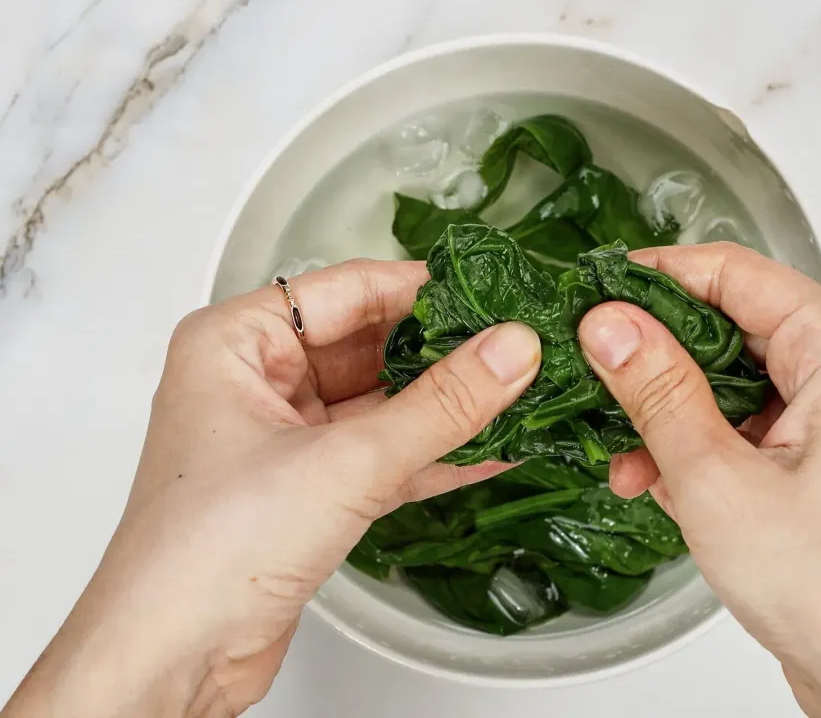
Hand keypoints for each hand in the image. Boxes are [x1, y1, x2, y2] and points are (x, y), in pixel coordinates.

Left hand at [2, 260, 539, 717]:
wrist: (171, 660)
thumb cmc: (208, 551)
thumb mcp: (344, 463)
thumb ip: (438, 406)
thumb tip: (511, 348)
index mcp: (235, 343)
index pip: (345, 289)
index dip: (423, 290)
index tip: (493, 293)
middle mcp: (256, 383)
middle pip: (369, 347)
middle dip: (444, 354)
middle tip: (520, 347)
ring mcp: (284, 440)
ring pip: (382, 406)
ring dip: (446, 409)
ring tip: (521, 393)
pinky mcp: (308, 492)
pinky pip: (383, 456)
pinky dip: (433, 456)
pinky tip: (491, 449)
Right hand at [577, 243, 820, 717]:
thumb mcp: (716, 477)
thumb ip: (657, 389)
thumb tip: (608, 321)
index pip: (731, 271)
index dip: (654, 277)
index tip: (590, 293)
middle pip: (726, 324)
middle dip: (653, 360)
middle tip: (589, 373)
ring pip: (724, 379)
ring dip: (666, 414)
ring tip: (620, 455)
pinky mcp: (813, 453)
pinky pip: (738, 423)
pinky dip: (692, 446)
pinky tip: (649, 479)